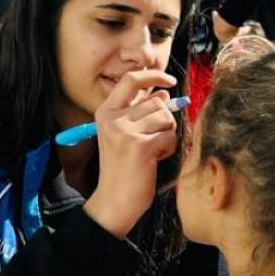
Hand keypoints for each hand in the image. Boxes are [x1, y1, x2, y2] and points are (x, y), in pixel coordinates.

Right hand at [83, 69, 179, 238]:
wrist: (115, 200)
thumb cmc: (123, 168)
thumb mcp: (125, 134)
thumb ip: (141, 111)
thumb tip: (163, 92)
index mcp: (105, 112)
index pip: (130, 80)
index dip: (153, 75)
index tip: (169, 80)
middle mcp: (112, 118)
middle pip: (156, 102)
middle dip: (164, 120)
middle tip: (151, 141)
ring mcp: (125, 132)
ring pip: (166, 117)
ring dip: (166, 134)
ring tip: (152, 151)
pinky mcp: (140, 146)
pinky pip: (169, 134)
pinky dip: (168, 147)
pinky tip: (154, 159)